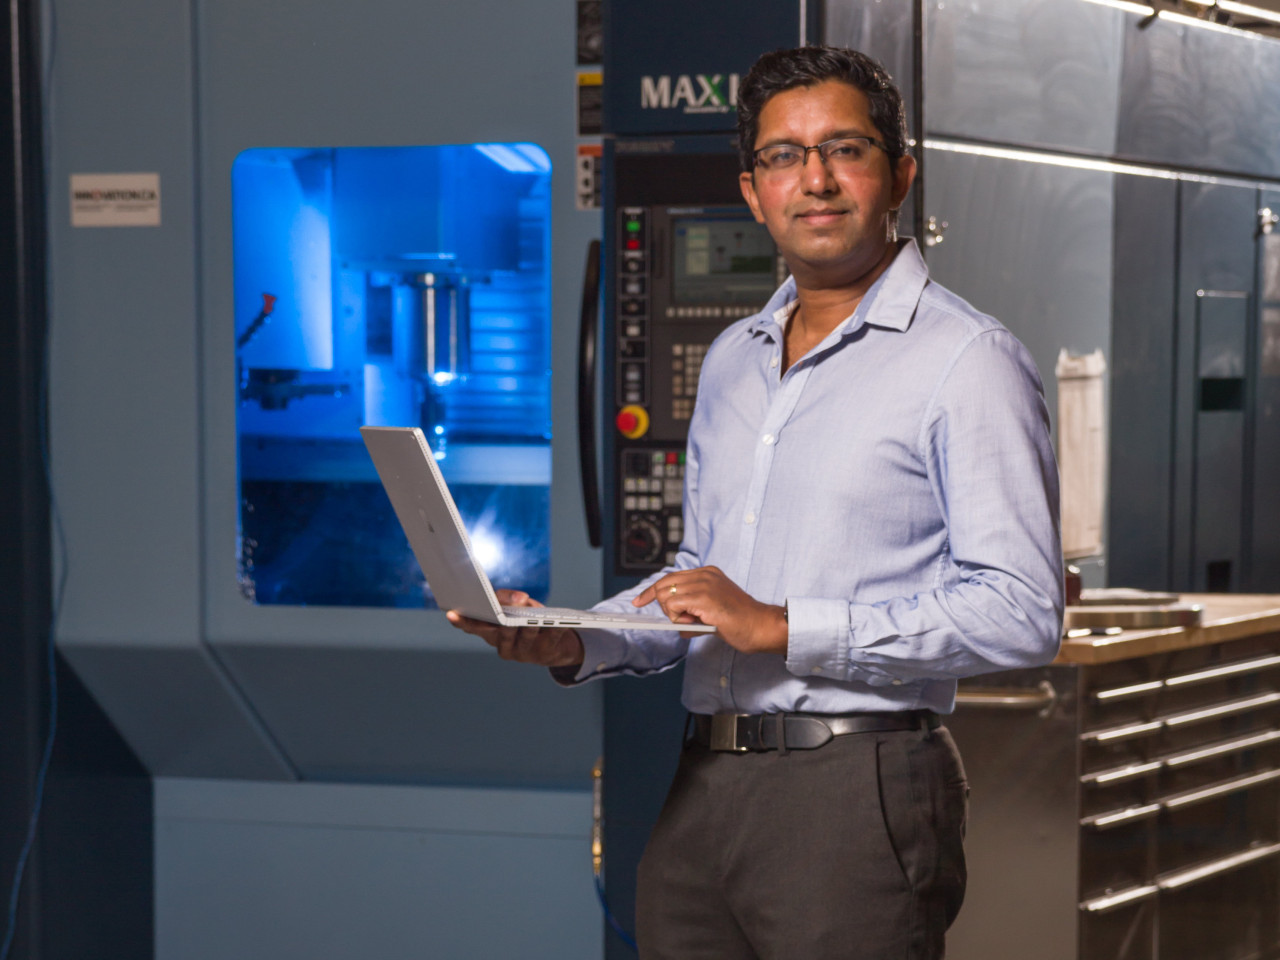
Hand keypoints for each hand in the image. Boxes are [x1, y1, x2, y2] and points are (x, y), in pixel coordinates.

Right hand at [445, 589, 584, 668]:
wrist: (556, 638)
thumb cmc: (528, 616)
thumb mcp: (517, 603)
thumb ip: (510, 597)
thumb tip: (518, 600)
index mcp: (490, 630)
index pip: (471, 626)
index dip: (460, 621)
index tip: (451, 613)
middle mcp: (501, 644)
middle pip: (495, 633)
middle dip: (494, 624)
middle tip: (493, 617)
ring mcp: (521, 652)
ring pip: (521, 638)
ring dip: (525, 628)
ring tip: (529, 621)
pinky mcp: (543, 654)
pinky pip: (548, 640)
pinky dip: (552, 631)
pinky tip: (557, 625)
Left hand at [633, 566, 786, 654]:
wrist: (760, 626)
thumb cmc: (742, 622)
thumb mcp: (712, 612)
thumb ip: (693, 612)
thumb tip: (675, 623)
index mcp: (708, 573)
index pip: (671, 577)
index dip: (652, 590)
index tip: (639, 601)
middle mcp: (704, 574)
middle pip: (664, 584)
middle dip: (662, 605)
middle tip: (680, 621)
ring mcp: (704, 584)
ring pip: (666, 596)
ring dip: (673, 614)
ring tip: (693, 622)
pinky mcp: (703, 598)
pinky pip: (673, 606)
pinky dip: (677, 618)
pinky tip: (695, 623)